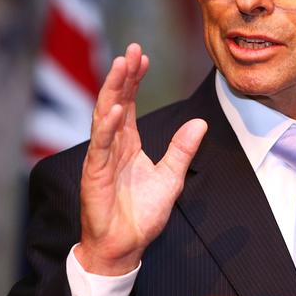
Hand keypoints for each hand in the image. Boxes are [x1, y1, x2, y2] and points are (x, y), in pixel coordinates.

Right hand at [76, 43, 207, 274]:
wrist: (125, 246)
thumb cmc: (142, 213)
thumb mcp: (171, 177)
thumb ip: (182, 149)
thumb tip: (200, 122)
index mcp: (127, 143)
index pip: (130, 103)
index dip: (135, 80)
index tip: (143, 57)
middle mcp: (112, 145)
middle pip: (116, 101)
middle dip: (123, 75)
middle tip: (131, 49)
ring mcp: (101, 157)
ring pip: (105, 116)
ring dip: (113, 90)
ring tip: (121, 65)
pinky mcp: (95, 174)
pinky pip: (101, 146)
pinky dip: (109, 127)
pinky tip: (117, 108)